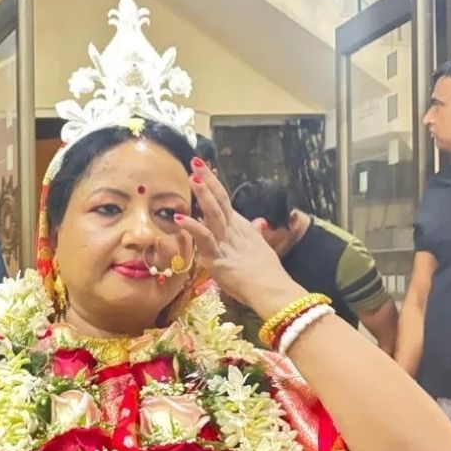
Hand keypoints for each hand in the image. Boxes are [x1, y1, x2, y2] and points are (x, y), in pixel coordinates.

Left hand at [173, 158, 304, 316]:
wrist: (270, 288)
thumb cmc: (265, 272)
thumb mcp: (258, 248)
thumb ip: (254, 234)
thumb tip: (258, 223)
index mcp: (240, 227)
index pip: (224, 200)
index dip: (213, 184)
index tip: (203, 169)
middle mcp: (233, 230)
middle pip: (220, 200)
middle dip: (207, 180)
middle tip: (196, 162)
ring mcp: (225, 242)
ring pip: (214, 214)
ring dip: (204, 196)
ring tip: (193, 179)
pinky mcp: (217, 257)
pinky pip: (204, 239)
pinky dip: (192, 227)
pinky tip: (179, 218)